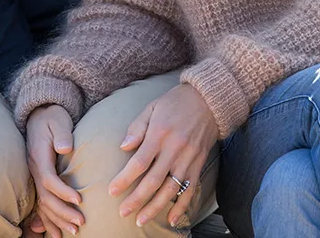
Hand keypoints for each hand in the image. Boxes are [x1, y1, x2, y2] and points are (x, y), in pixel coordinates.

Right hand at [25, 104, 83, 237]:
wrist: (39, 114)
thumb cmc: (52, 117)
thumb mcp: (58, 120)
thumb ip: (62, 134)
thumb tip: (65, 148)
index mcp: (39, 156)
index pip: (49, 180)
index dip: (63, 192)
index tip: (80, 200)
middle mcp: (34, 169)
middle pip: (46, 198)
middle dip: (63, 212)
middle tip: (81, 223)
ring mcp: (34, 176)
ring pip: (43, 204)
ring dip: (57, 220)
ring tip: (73, 232)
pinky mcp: (38, 179)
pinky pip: (42, 204)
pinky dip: (48, 220)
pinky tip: (56, 233)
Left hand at [108, 84, 219, 228]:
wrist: (208, 99)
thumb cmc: (175, 102)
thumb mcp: (152, 107)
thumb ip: (137, 127)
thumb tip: (123, 147)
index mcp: (160, 133)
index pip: (139, 162)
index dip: (124, 179)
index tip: (112, 191)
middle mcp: (174, 148)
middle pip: (153, 180)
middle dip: (136, 199)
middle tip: (122, 212)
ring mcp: (188, 158)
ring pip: (171, 189)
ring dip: (155, 207)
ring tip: (141, 220)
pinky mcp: (199, 163)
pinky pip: (190, 189)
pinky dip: (182, 206)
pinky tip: (171, 219)